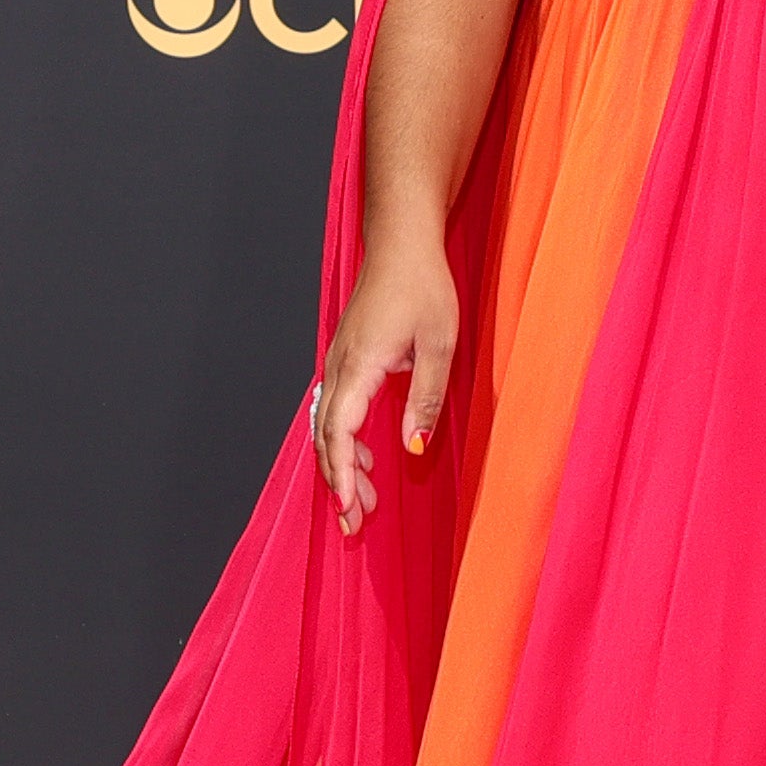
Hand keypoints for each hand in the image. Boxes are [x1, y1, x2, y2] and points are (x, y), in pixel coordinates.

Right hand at [312, 234, 460, 534]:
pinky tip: (364, 456)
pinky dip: (343, 439)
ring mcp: (338, 361)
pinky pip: (334, 409)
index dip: (342, 474)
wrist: (401, 242)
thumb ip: (425, 399)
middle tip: (353, 523)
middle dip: (337, 482)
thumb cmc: (423, 285)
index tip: (349, 508)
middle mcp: (339, 366)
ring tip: (360, 499)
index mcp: (359, 366)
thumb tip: (412, 448)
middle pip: (326, 437)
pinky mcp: (345, 357)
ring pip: (327, 425)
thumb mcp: (440, 346)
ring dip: (340, 464)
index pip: (339, 433)